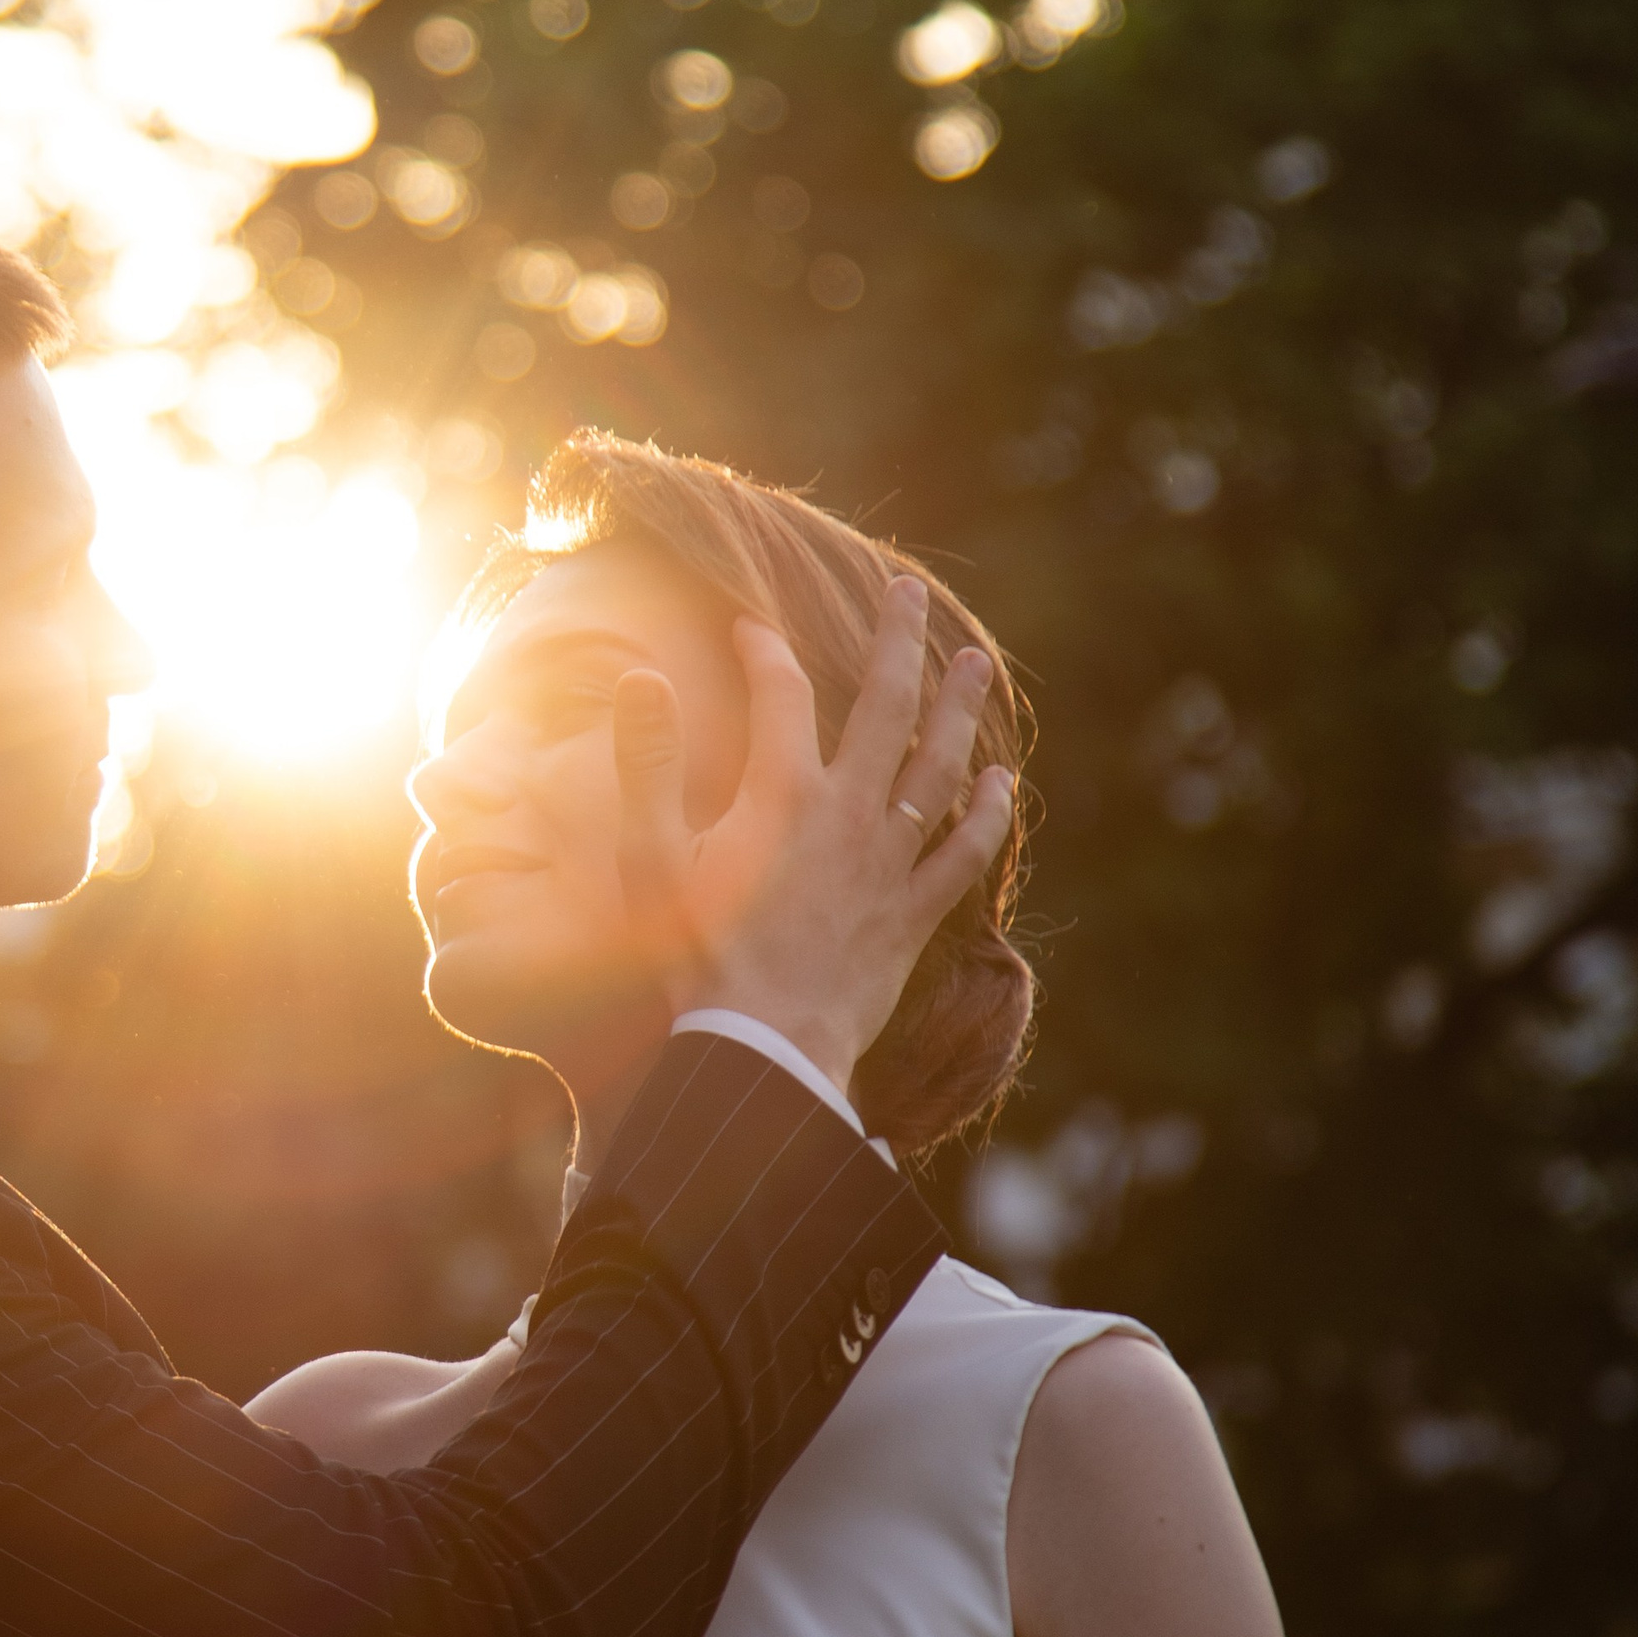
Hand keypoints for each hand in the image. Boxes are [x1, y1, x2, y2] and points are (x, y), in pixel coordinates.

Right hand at [613, 576, 1012, 1098]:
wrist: (761, 1046)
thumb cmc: (692, 956)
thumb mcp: (648, 857)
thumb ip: (645, 763)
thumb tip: (638, 677)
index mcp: (781, 793)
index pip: (780, 693)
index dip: (764, 650)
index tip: (750, 625)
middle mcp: (848, 814)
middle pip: (886, 707)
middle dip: (899, 640)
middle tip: (910, 590)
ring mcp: (889, 863)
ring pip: (940, 767)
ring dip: (959, 709)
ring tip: (975, 660)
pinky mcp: (912, 913)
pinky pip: (963, 855)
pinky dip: (984, 814)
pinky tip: (999, 781)